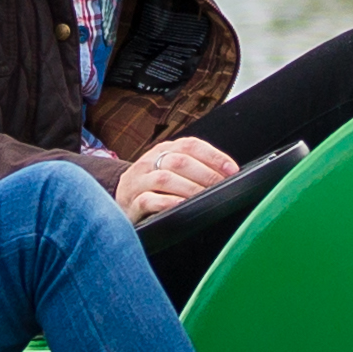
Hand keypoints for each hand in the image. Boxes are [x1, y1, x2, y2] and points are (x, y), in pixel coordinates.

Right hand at [112, 137, 237, 223]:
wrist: (119, 201)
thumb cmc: (153, 188)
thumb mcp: (169, 170)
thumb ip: (192, 168)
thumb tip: (228, 175)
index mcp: (163, 150)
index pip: (191, 145)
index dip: (214, 156)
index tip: (232, 170)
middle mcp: (150, 161)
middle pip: (180, 161)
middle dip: (206, 175)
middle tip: (222, 188)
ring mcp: (138, 181)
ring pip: (165, 179)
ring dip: (189, 188)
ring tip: (205, 198)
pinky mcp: (131, 202)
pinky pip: (148, 200)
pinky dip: (166, 202)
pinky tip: (181, 206)